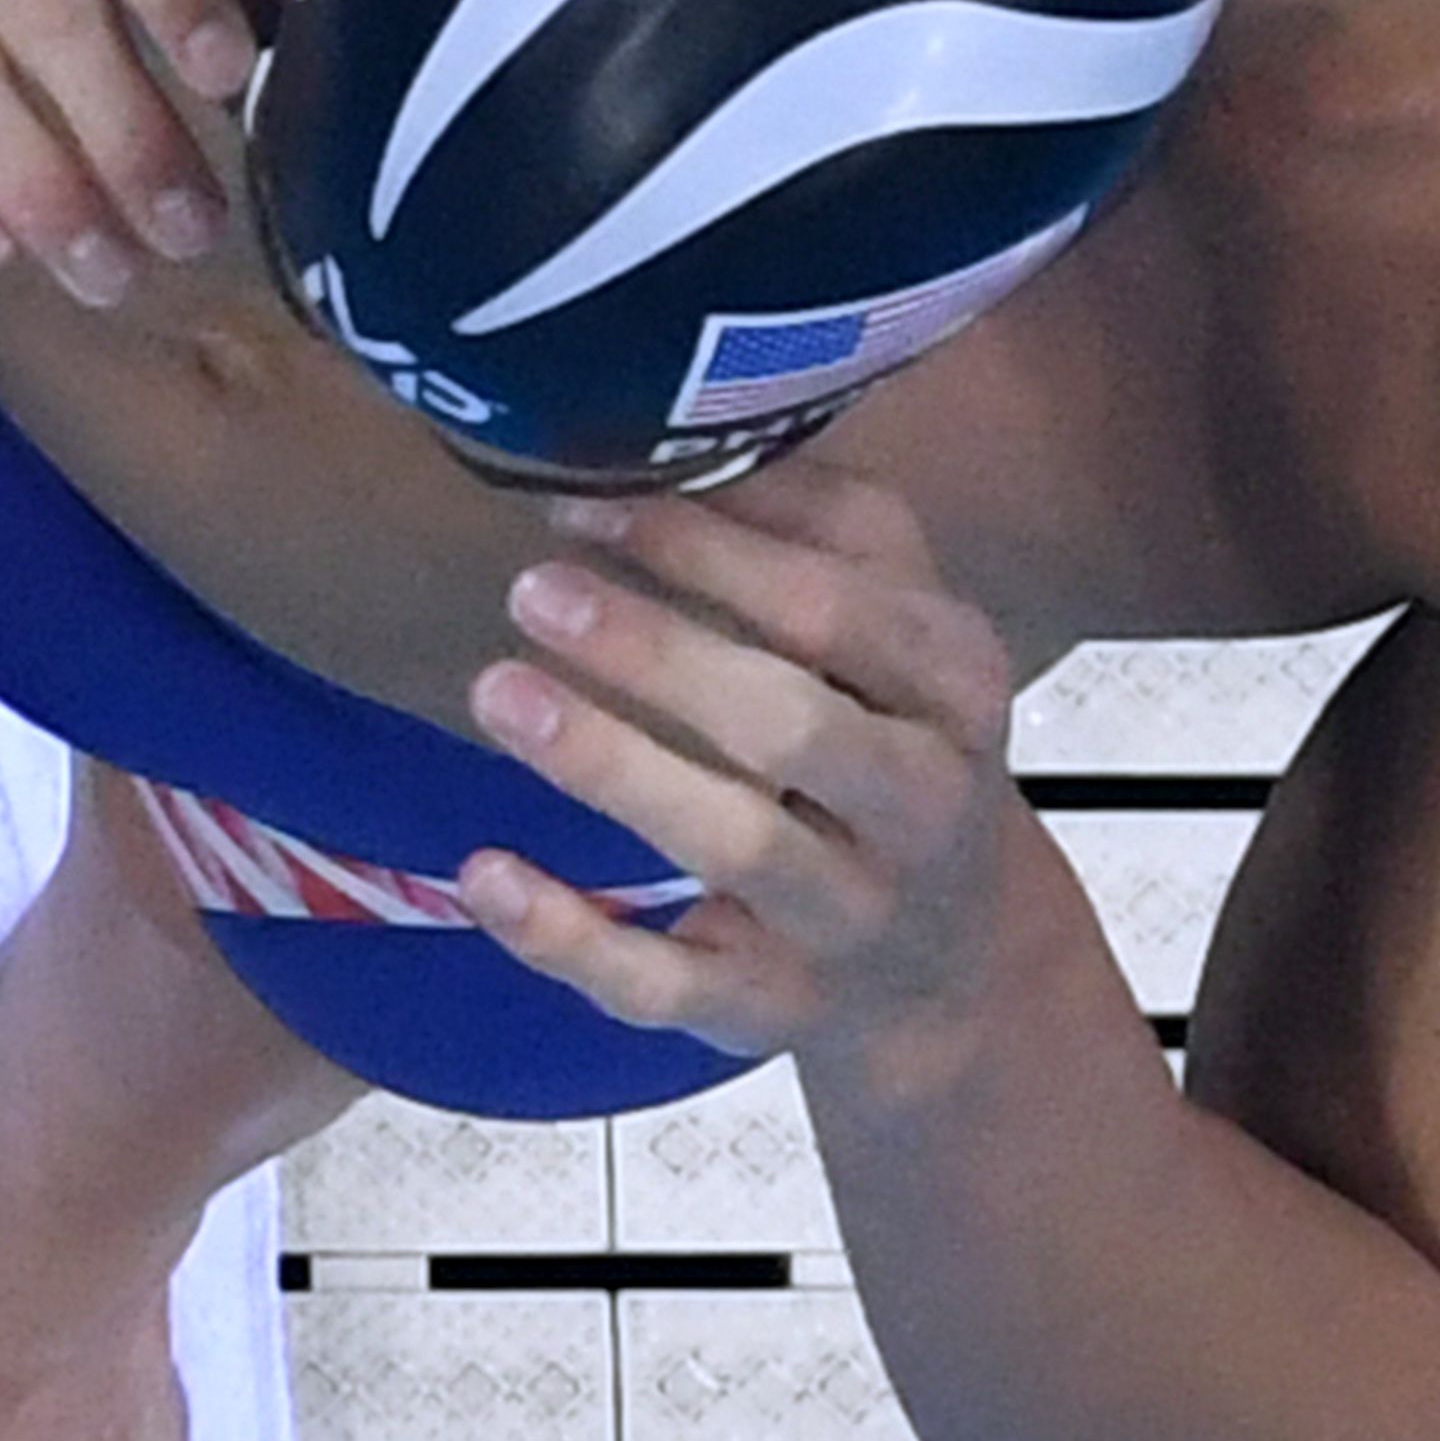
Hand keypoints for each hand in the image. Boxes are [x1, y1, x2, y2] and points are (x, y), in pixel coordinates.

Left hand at [450, 460, 1027, 1062]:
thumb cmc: (890, 736)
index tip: (581, 501)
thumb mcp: (896, 624)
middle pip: (793, 731)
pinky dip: (570, 937)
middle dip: (659, 656)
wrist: (954, 961)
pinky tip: (483, 872)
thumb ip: (816, 523)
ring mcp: (847, 920)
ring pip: (736, 847)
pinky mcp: (769, 1010)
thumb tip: (686, 430)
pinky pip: (666, 985)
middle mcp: (920, 808)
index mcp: (956, 687)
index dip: (711, 553)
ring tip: (496, 691)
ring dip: (609, 768)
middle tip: (531, 591)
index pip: (840, 612)